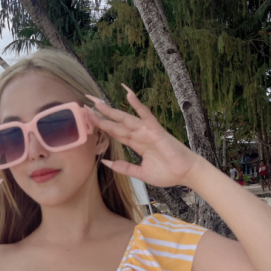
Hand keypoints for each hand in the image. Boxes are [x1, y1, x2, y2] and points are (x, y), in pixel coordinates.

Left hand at [85, 85, 199, 186]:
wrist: (185, 175)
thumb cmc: (167, 174)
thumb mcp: (140, 173)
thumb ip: (123, 168)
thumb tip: (105, 162)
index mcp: (136, 143)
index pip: (115, 132)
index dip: (101, 125)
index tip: (88, 119)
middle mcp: (140, 134)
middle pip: (116, 122)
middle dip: (101, 114)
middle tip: (85, 104)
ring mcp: (147, 131)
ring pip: (125, 118)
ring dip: (111, 110)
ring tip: (97, 101)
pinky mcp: (156, 130)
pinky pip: (145, 115)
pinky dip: (137, 105)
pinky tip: (128, 95)